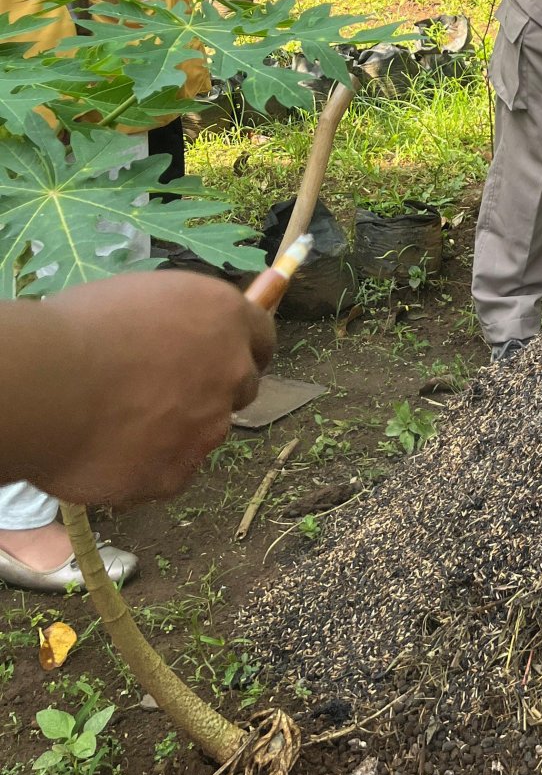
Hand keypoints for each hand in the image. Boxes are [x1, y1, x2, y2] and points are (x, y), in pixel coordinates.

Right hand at [9, 273, 275, 505]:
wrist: (44, 385)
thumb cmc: (78, 329)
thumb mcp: (143, 300)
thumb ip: (182, 323)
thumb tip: (188, 337)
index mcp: (224, 317)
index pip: (262, 336)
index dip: (241, 348)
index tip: (223, 357)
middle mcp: (231, 371)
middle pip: (240, 386)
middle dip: (212, 390)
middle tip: (161, 392)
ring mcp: (210, 427)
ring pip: (202, 433)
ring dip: (174, 430)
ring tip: (115, 421)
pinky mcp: (178, 474)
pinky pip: (168, 471)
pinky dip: (144, 466)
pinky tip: (105, 450)